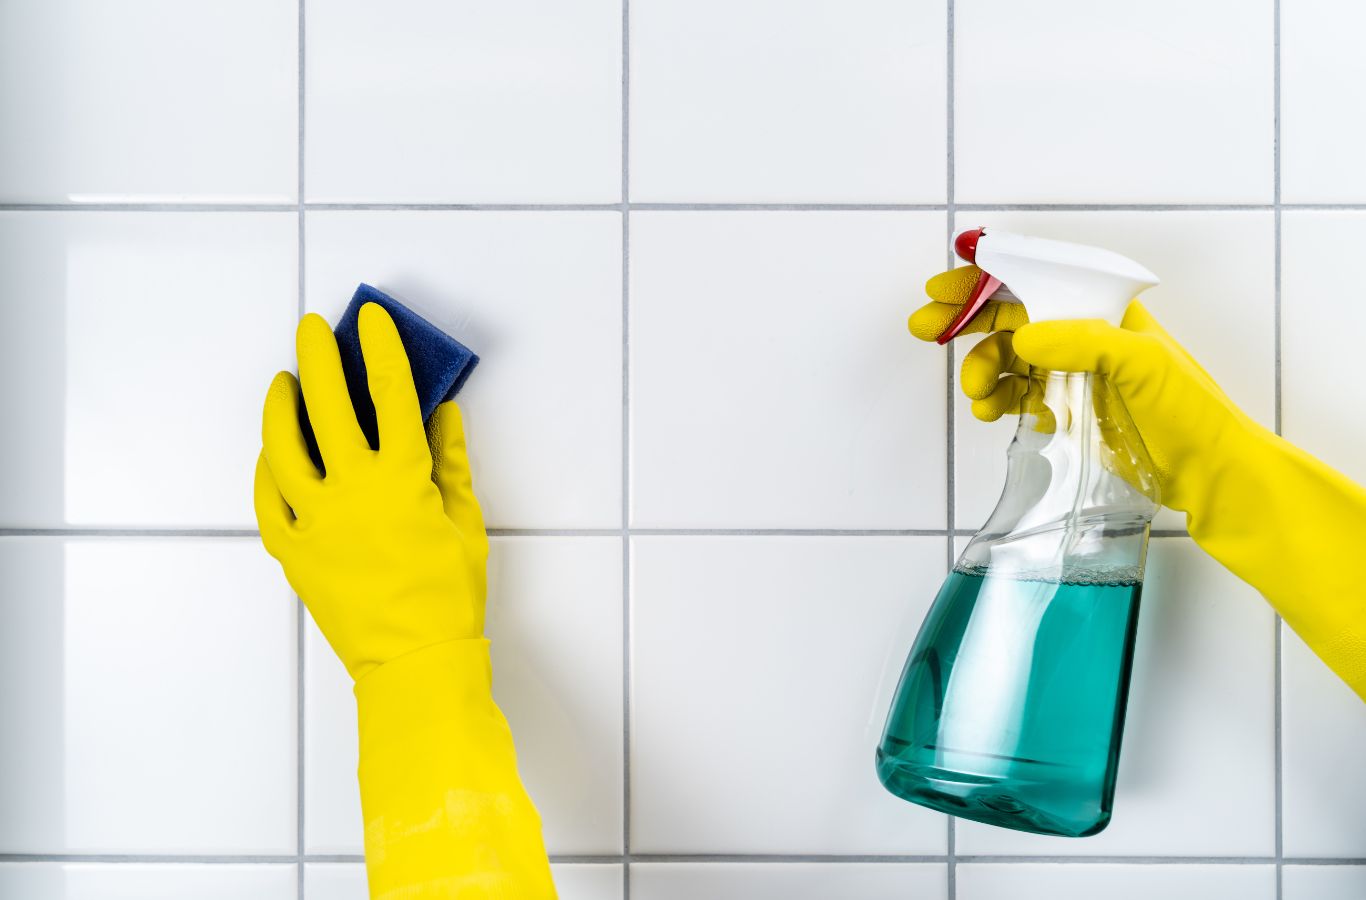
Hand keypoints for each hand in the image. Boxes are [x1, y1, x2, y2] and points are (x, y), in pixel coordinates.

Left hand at [253, 303, 486, 680]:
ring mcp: (316, 520)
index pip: (391, 393)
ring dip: (280, 406)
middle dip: (320, 357)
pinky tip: (270, 453)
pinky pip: (267, 499)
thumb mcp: (466, 522)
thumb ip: (452, 462)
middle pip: (329, 405)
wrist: (416, 660)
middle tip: (313, 330)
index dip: (381, 349)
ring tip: (282, 382)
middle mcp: (353, 490)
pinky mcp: (294, 550)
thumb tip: (445, 416)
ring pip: (283, 446)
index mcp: (403, 479)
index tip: (372, 321)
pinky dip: (266, 470)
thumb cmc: (448, 597)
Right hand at [909, 265, 1259, 512]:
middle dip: (966, 321)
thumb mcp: (1143, 364)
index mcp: (1104, 311)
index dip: (987, 280)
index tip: (944, 288)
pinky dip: (997, 401)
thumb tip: (1025, 337)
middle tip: (926, 329)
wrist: (1207, 473)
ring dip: (982, 370)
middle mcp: (1085, 336)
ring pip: (1008, 360)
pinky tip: (993, 413)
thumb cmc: (1189, 411)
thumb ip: (1084, 341)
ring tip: (978, 395)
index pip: (1037, 281)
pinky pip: (1018, 397)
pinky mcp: (1068, 410)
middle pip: (1011, 316)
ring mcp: (1074, 374)